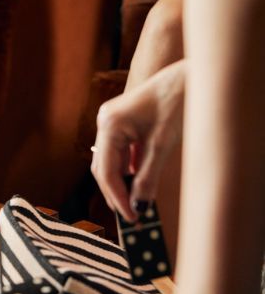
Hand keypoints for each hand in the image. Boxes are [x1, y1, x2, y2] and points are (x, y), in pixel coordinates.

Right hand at [91, 61, 184, 221]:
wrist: (191, 75)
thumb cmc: (178, 100)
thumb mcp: (163, 144)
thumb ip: (148, 176)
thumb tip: (140, 204)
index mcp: (109, 124)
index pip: (106, 171)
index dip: (118, 198)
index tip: (131, 218)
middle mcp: (105, 122)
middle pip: (104, 168)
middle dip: (117, 194)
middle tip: (132, 217)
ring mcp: (113, 122)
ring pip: (112, 163)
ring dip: (123, 184)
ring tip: (136, 205)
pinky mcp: (124, 125)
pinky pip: (121, 154)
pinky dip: (129, 171)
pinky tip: (139, 186)